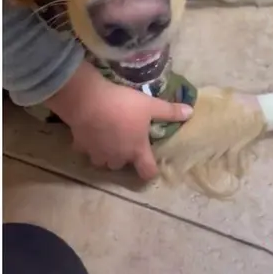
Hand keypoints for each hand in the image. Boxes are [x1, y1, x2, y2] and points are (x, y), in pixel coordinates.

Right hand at [46, 62, 192, 179]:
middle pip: (122, 165)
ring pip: (102, 161)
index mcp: (137, 150)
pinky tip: (87, 133)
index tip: (149, 163)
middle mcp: (118, 157)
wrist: (88, 101)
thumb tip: (191, 113)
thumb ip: (170, 111)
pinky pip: (85, 150)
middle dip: (124, 157)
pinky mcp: (80, 146)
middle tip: (124, 141)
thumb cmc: (123, 105)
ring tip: (105, 140)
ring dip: (105, 154)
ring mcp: (97, 153)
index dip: (150, 171)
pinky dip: (87, 145)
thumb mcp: (149, 105)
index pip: (148, 172)